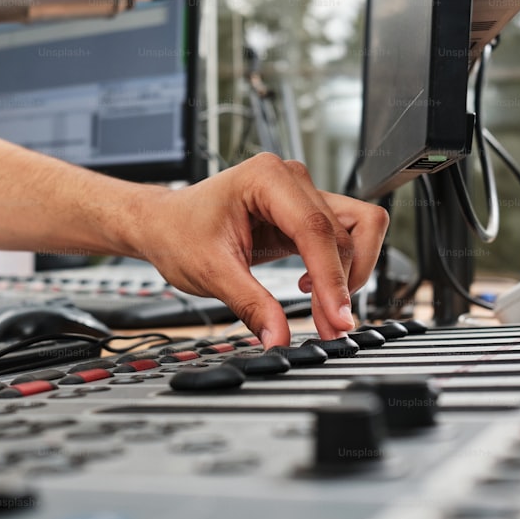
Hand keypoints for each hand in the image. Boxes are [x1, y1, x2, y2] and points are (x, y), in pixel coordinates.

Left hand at [134, 153, 389, 347]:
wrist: (163, 224)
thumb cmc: (178, 232)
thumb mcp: (211, 273)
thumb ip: (251, 306)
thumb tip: (279, 339)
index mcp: (266, 178)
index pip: (315, 229)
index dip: (331, 277)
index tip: (337, 318)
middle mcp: (291, 179)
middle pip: (343, 233)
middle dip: (339, 284)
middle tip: (327, 327)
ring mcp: (301, 194)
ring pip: (356, 232)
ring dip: (348, 275)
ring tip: (324, 311)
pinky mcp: (304, 214)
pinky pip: (342, 239)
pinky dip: (337, 270)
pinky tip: (311, 289)